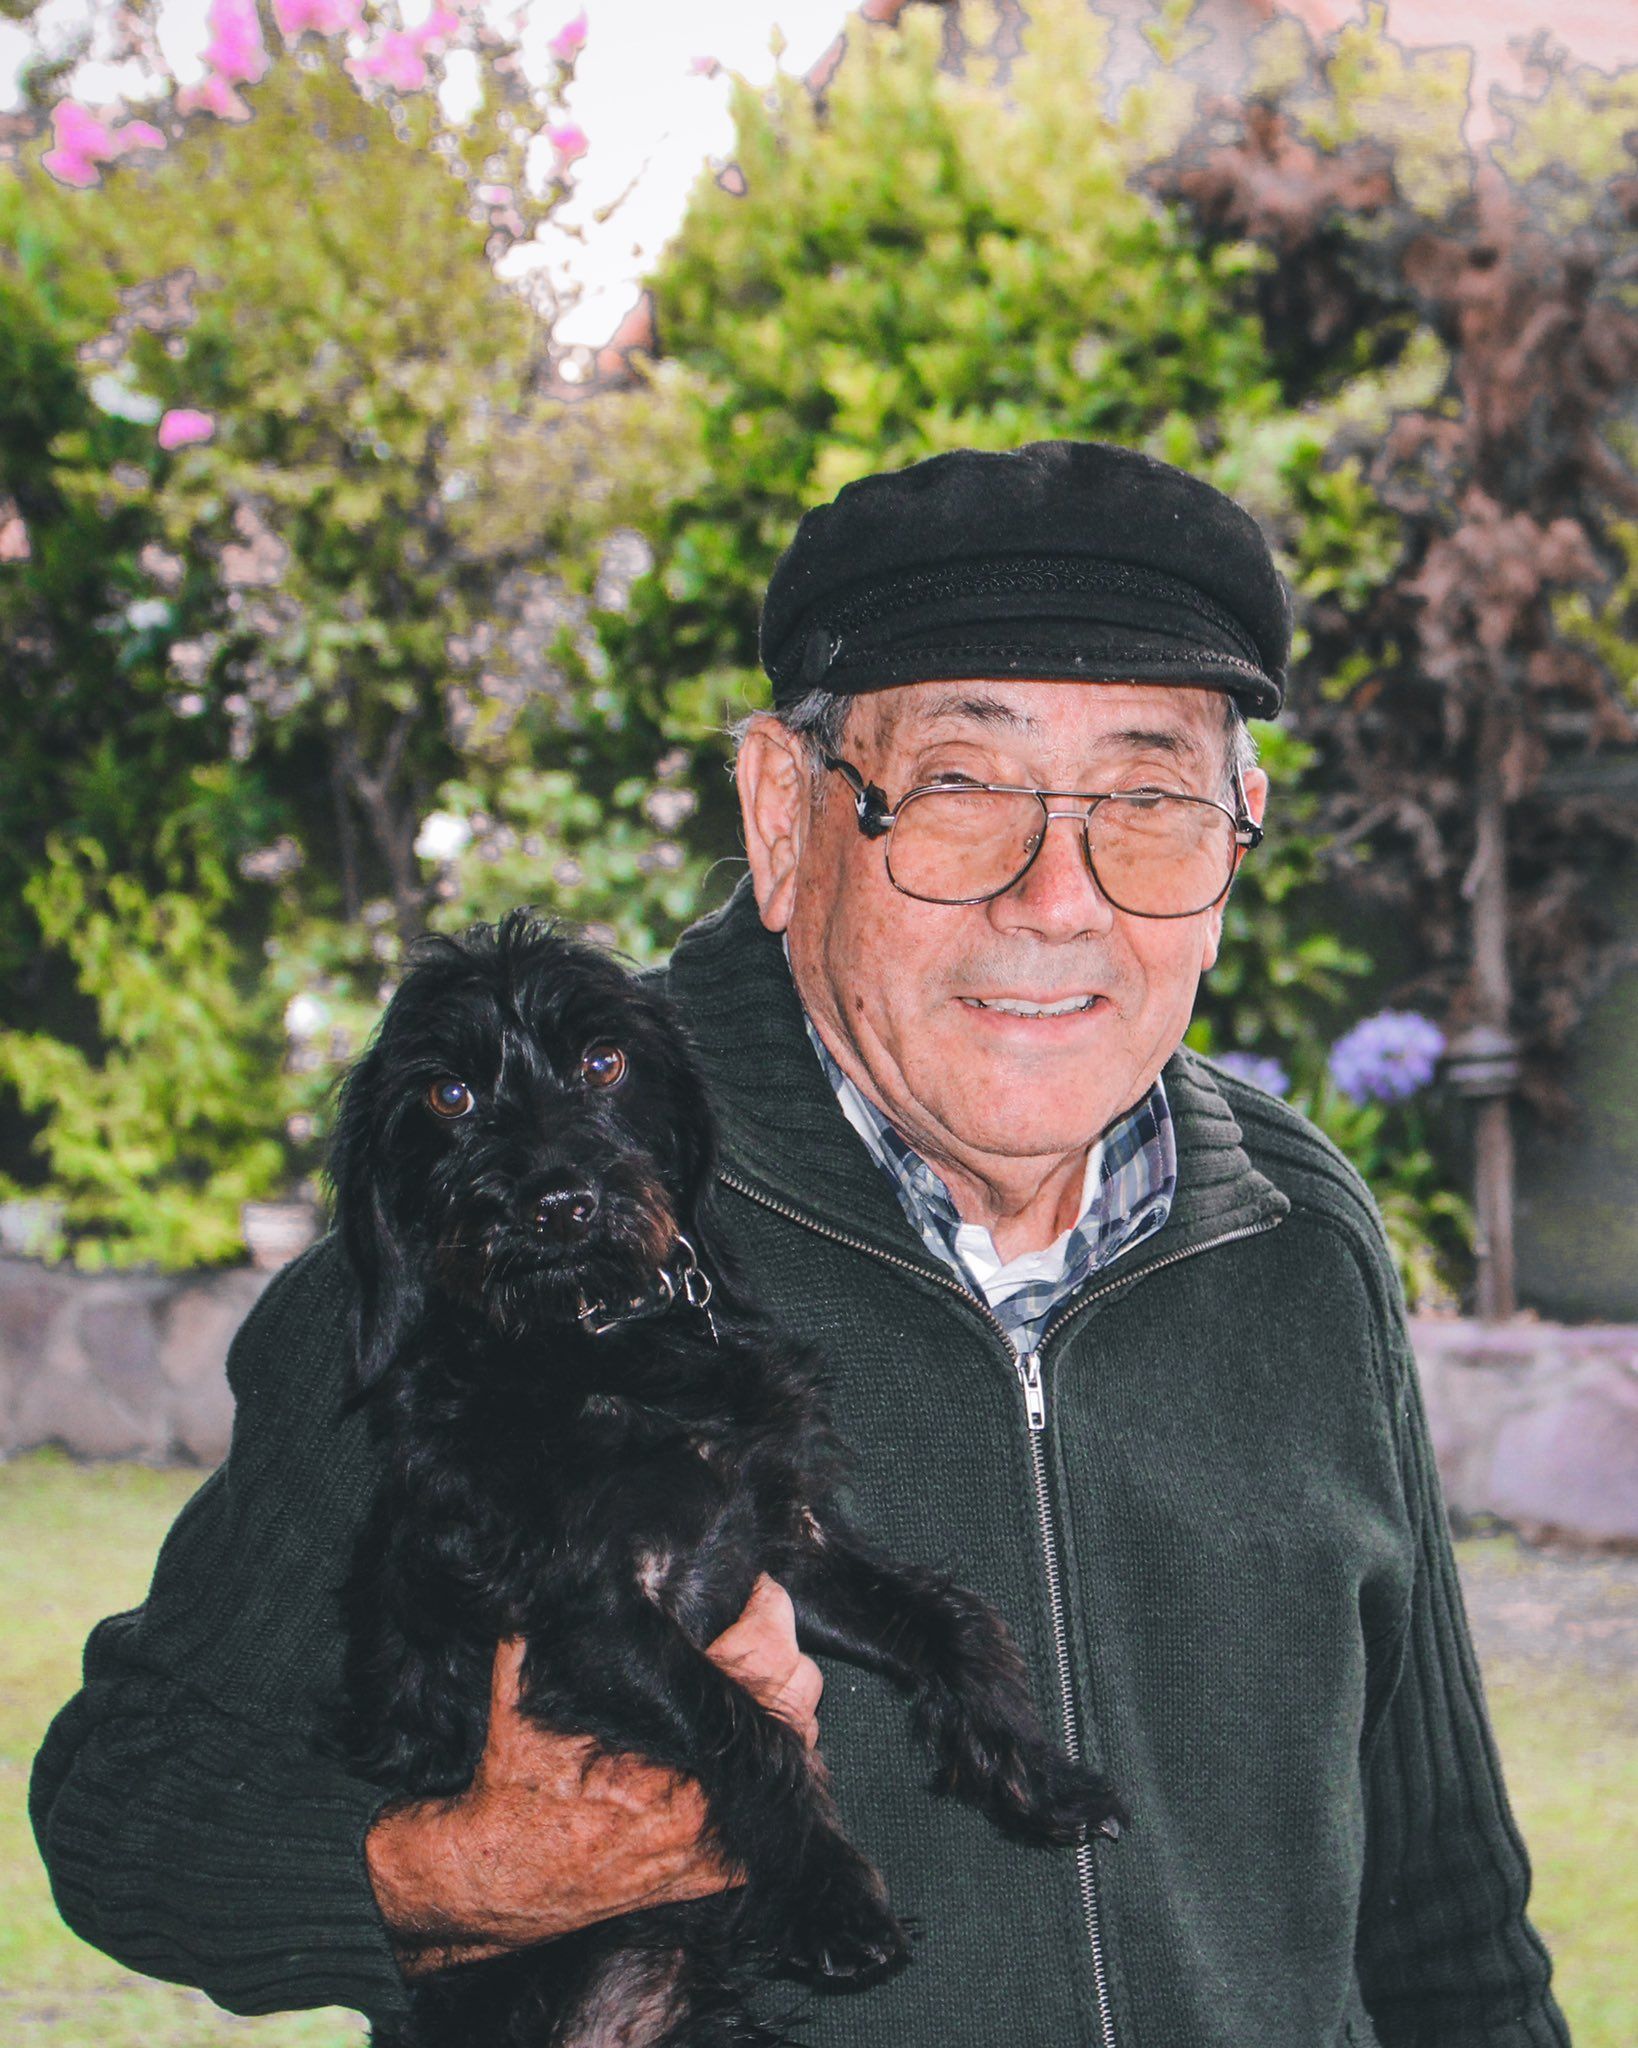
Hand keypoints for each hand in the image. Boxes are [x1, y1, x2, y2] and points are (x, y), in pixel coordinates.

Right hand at [365, 1573, 822, 1969]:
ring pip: (800, 1745)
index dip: (766, 1602)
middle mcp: (711, 1782)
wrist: (500, 1876)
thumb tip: (574, 1558)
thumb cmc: (515, 1778)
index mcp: (677, 1727)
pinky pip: (780, 1805)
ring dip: (778, 1706)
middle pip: (799, 1690)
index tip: (750, 1586)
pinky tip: (736, 1744)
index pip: (768, 1644)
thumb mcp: (521, 1676)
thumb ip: (554, 1613)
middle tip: (749, 1627)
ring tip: (745, 1679)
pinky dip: (768, 1769)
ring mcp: (720, 1830)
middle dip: (779, 1649)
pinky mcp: (717, 1870)